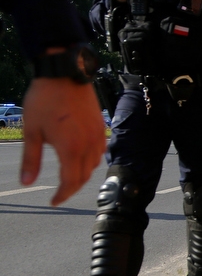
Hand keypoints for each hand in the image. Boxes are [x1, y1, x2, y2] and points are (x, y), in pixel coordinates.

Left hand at [21, 79, 105, 205]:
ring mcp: (98, 134)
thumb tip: (26, 182)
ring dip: (83, 175)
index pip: (70, 181)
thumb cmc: (45, 100)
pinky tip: (82, 157)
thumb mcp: (31, 131)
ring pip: (94, 165)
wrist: (64, 74)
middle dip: (72, 188)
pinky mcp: (101, 125)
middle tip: (60, 193)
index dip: (62, 195)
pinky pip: (100, 151)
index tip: (53, 201)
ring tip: (69, 176)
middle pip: (84, 176)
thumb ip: (30, 159)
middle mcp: (88, 144)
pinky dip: (92, 160)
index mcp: (70, 148)